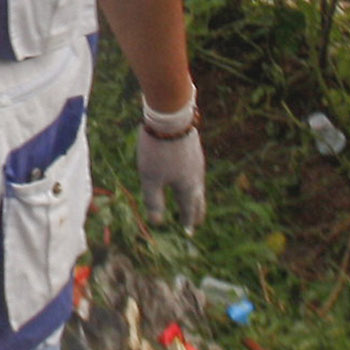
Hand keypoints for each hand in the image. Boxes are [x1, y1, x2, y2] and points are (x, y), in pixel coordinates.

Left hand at [136, 101, 206, 229]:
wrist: (171, 117)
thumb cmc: (158, 151)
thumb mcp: (150, 179)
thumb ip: (154, 201)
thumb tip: (157, 222)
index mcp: (188, 187)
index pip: (189, 209)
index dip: (187, 221)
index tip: (188, 232)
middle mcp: (196, 176)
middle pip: (198, 198)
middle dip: (197, 211)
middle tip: (197, 221)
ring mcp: (197, 161)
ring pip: (198, 184)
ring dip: (195, 196)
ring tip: (193, 201)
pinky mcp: (194, 149)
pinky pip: (196, 172)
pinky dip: (193, 181)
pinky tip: (188, 176)